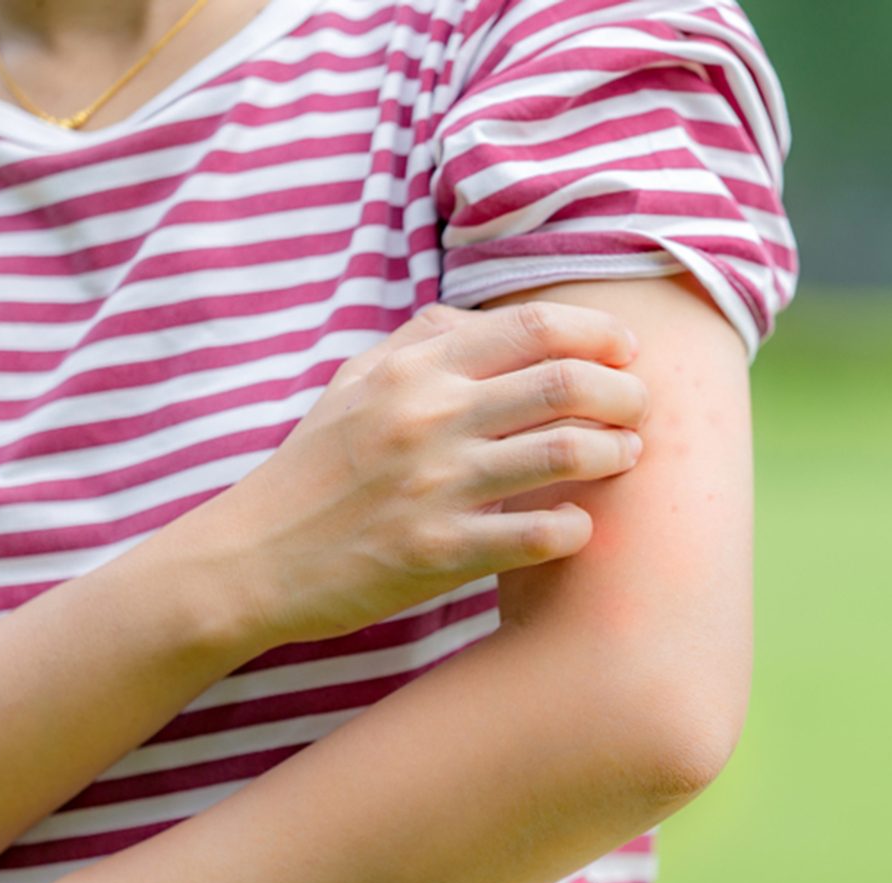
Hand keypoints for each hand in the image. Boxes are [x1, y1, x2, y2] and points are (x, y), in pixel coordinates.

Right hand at [207, 301, 648, 643]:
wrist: (254, 556)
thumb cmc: (311, 469)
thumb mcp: (351, 384)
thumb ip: (417, 342)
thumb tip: (482, 316)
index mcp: (414, 369)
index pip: (533, 327)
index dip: (598, 334)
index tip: (624, 353)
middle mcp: (429, 417)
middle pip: (565, 383)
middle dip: (624, 393)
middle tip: (637, 411)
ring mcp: (435, 486)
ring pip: (565, 453)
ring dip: (615, 454)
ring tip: (625, 459)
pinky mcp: (437, 552)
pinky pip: (537, 534)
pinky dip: (575, 527)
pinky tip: (578, 525)